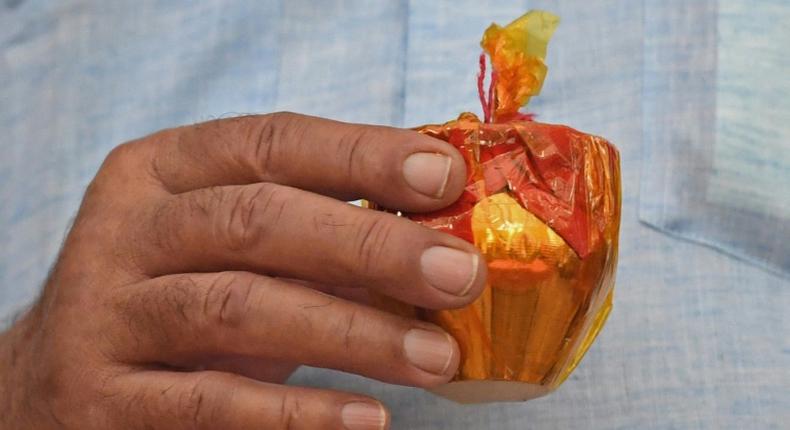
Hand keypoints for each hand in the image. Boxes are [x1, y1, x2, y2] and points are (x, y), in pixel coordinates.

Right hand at [0, 113, 486, 428]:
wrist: (53, 378)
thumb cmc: (176, 296)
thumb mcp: (231, 246)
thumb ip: (316, 229)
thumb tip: (438, 233)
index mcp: (162, 170)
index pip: (270, 142)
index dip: (362, 155)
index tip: (445, 176)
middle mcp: (125, 230)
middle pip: (258, 221)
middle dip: (370, 246)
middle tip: (459, 274)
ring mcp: (104, 315)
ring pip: (239, 308)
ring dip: (352, 333)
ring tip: (436, 357)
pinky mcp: (100, 398)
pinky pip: (208, 403)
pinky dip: (296, 412)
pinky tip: (365, 416)